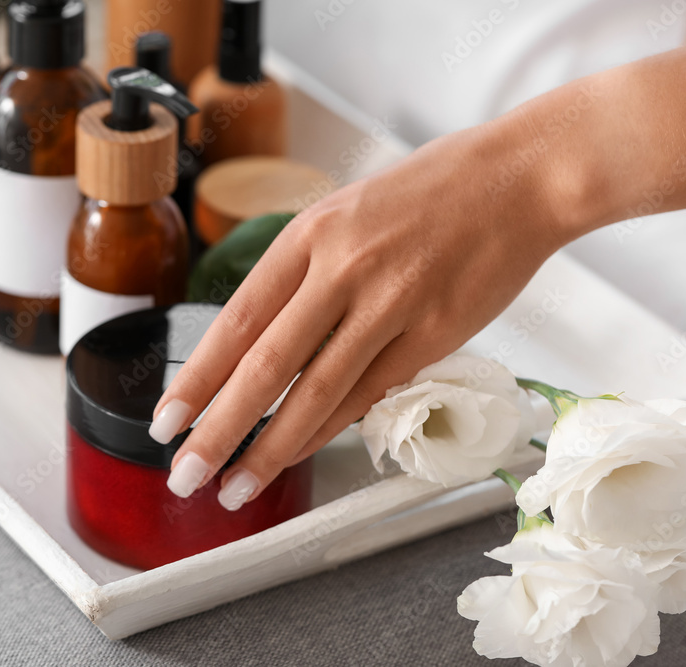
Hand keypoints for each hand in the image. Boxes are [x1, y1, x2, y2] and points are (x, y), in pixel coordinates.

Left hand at [149, 116, 567, 509]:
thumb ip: (305, 273)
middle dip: (218, 429)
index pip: (237, 320)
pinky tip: (298, 455)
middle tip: (186, 473)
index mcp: (310, 233)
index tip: (167, 419)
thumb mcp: (346, 212)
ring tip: (236, 485)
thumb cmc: (431, 192)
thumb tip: (263, 342)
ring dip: (271, 448)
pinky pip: (369, 393)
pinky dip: (329, 430)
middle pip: (266, 365)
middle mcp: (343, 268)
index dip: (197, 378)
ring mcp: (390, 303)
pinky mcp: (433, 334)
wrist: (519, 178)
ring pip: (317, 392)